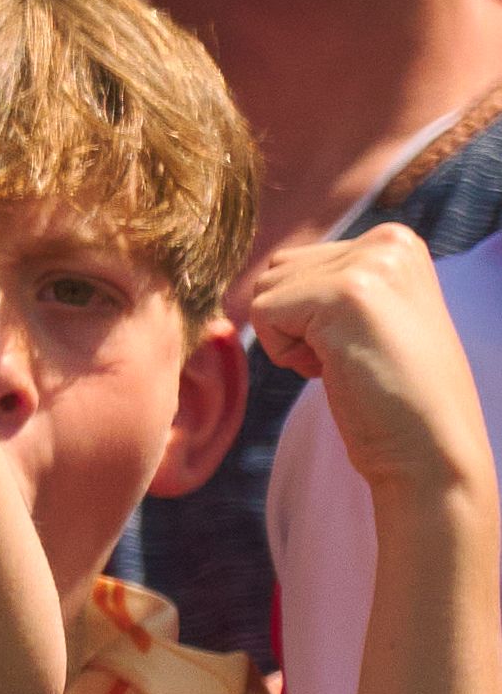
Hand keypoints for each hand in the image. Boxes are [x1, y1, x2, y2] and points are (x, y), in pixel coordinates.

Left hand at [243, 227, 493, 504]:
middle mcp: (389, 242)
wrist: (430, 451)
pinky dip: (285, 353)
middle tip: (353, 357)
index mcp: (396, 242)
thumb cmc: (395, 394)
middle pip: (277, 270)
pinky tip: (336, 371)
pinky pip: (263, 313)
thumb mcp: (370, 316)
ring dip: (292, 338)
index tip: (362, 344)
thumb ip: (331, 281)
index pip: (298, 261)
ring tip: (348, 362)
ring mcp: (371, 265)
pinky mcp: (345, 295)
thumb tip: (266, 270)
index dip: (310, 316)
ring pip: (266, 289)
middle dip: (297, 322)